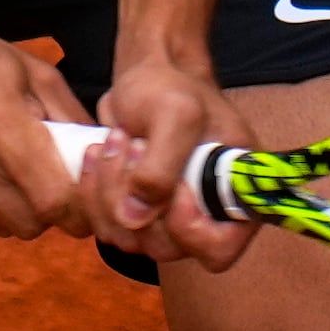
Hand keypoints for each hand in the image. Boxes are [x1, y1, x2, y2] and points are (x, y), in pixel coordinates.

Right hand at [0, 2, 90, 239]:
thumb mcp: (29, 69)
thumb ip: (69, 118)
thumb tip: (102, 157)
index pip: (55, 202)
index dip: (77, 209)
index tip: (81, 200)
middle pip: (29, 223)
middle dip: (46, 210)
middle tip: (44, 183)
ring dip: (12, 209)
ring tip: (5, 172)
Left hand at [76, 56, 256, 270]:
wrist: (146, 81)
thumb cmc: (173, 89)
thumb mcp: (176, 114)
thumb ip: (161, 166)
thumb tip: (136, 217)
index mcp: (235, 197)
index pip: (218, 249)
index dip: (188, 228)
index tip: (171, 185)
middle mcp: (204, 217)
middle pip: (165, 247)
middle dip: (136, 196)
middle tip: (131, 144)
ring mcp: (167, 221)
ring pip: (130, 239)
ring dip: (109, 191)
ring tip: (115, 140)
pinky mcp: (134, 215)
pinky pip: (106, 226)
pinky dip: (93, 192)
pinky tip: (98, 153)